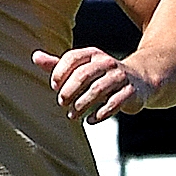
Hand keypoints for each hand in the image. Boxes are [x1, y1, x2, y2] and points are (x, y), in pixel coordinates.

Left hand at [34, 47, 155, 122]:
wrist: (140, 79)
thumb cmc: (101, 75)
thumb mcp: (80, 67)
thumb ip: (57, 64)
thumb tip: (35, 57)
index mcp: (93, 54)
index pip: (72, 58)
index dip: (59, 72)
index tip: (54, 86)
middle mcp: (108, 63)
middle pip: (83, 75)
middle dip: (69, 91)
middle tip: (61, 102)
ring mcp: (121, 77)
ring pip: (98, 90)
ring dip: (81, 105)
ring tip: (72, 115)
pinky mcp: (131, 92)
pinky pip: (114, 103)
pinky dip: (99, 114)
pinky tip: (89, 121)